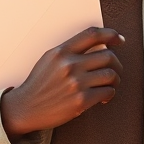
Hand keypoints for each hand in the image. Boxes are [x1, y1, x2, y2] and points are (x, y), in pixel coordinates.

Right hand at [0, 26, 124, 137]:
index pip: (93, 35)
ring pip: (111, 74)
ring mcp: (75, 83)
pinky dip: (110, 94)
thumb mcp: (50, 59)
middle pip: (108, 56)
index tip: (119, 40)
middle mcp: (69, 65)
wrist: (25, 108)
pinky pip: (107, 92)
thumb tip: (100, 44)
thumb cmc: (40, 84)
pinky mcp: (80, 101)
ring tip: (110, 84)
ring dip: (116, 80)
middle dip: (116, 63)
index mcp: (61, 52)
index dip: (111, 35)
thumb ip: (71, 50)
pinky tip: (104, 97)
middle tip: (115, 70)